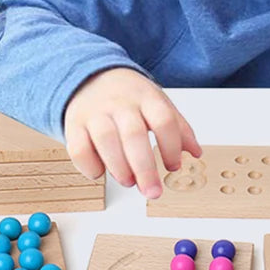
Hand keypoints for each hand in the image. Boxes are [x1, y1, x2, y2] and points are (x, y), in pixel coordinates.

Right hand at [63, 67, 201, 197]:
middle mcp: (120, 103)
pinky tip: (102, 172)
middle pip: (134, 134)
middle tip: (153, 192)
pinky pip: (78, 148)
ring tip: (129, 182)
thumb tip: (196, 153)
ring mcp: (95, 112)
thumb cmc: (130, 96)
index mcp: (146, 97)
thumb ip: (178, 127)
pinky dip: (90, 166)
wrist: (90, 76)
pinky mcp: (74, 124)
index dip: (171, 146)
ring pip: (106, 140)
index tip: (173, 166)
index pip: (163, 120)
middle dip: (145, 168)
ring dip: (119, 168)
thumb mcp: (158, 102)